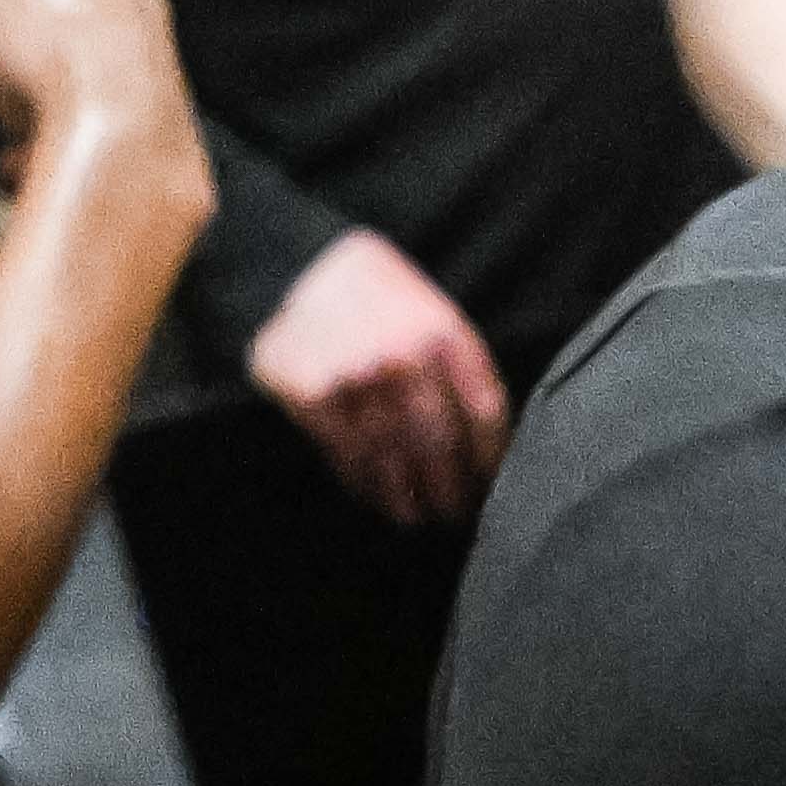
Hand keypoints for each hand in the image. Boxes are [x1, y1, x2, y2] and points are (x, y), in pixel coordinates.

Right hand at [251, 229, 510, 528]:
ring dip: (411, 499)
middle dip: (453, 489)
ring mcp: (357, 381)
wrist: (294, 267)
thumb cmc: (374, 294)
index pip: (484, 413)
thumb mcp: (430, 309)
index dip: (491, 458)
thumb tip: (486, 438)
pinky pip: (349, 457)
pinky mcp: (314, 399)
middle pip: (441, 446)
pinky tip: (378, 499)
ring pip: (395, 460)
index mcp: (443, 334)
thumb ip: (458, 364)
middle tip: (457, 513)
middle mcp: (403, 359)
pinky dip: (366, 486)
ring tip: (421, 518)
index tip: (491, 484)